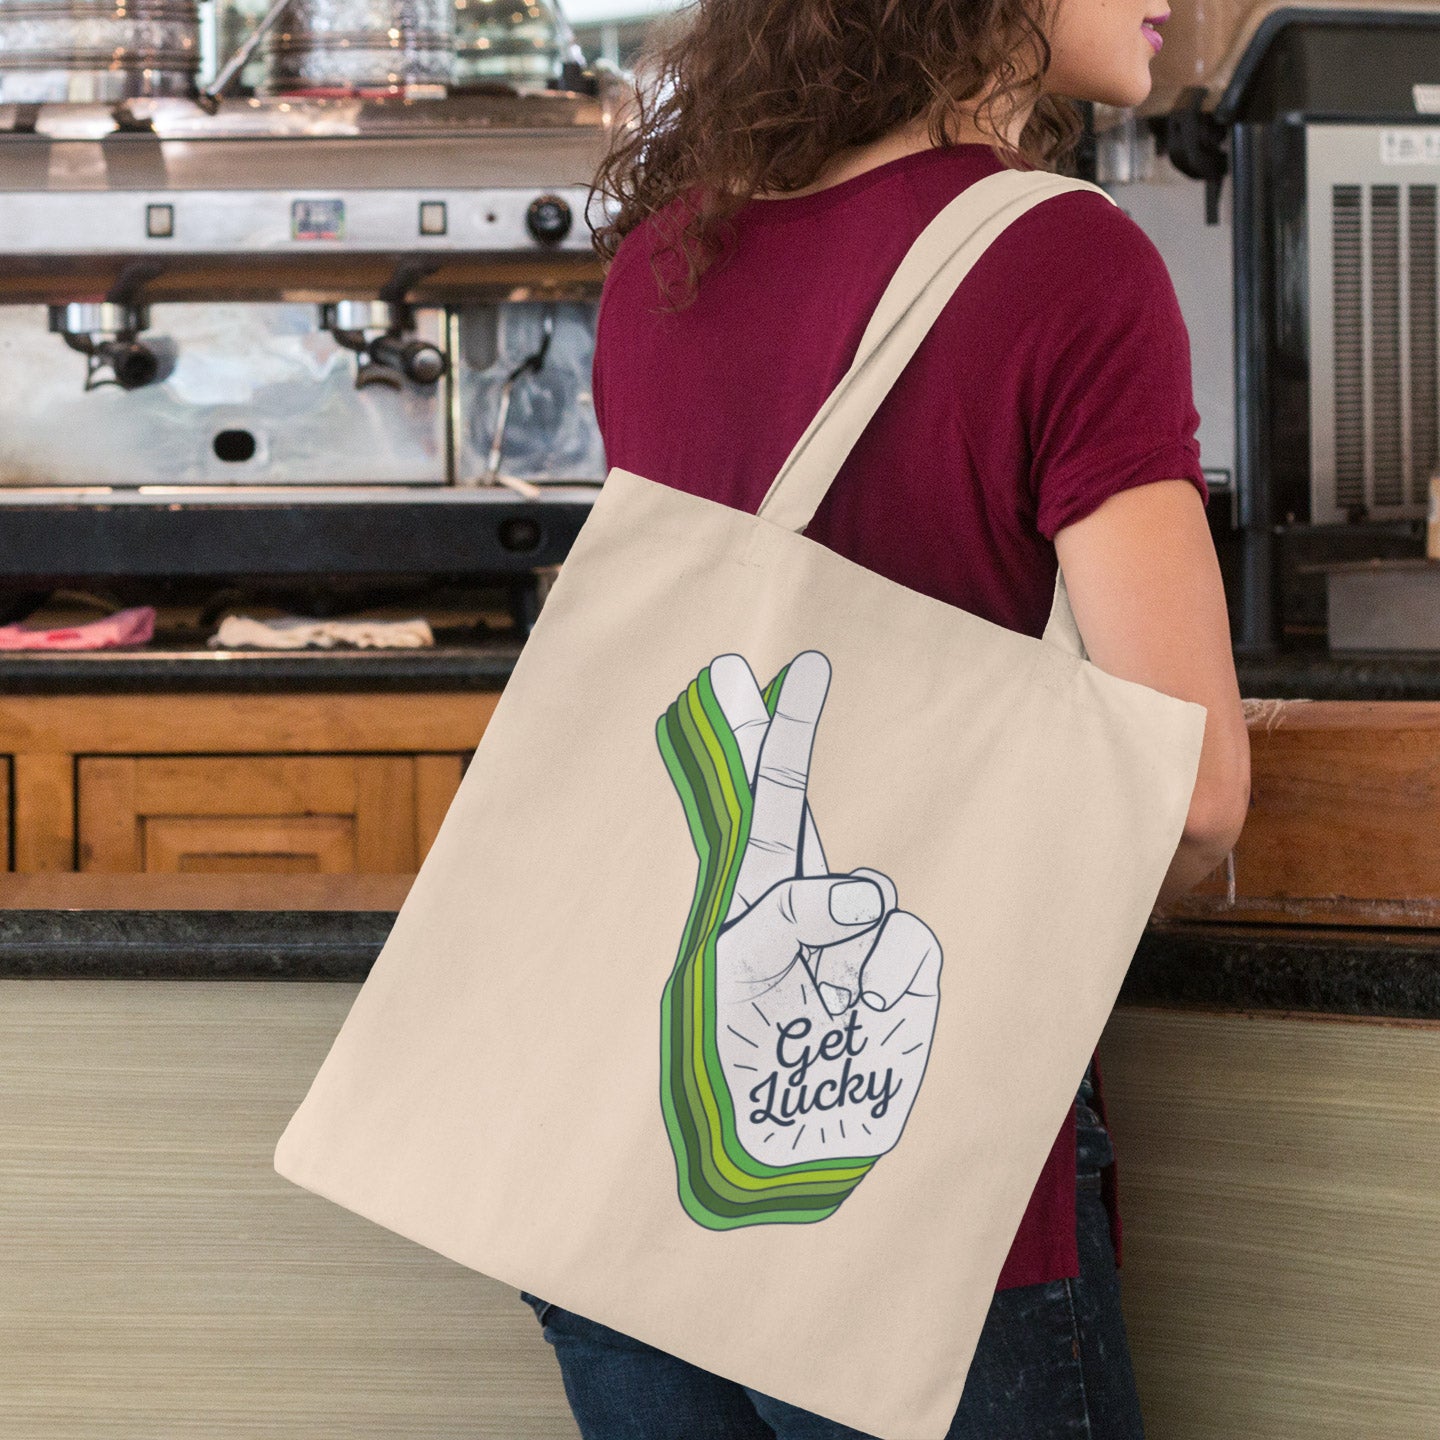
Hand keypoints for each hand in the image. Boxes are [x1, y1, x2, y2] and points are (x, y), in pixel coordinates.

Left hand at [704, 651, 942, 1166]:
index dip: (745, 743)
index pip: (747, 809)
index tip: (732, 675)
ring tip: (819, 1013)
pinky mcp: (902, 974)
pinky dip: (882, 988)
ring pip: (869, 902)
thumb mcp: (733, 993)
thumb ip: (784, 927)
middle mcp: (798, 906)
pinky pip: (905, 952)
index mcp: (747, 906)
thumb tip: (865, 896)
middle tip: (802, 668)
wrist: (787, 1155)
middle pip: (796, 812)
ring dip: (843, 960)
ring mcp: (852, 937)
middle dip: (791, 741)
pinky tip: (859, 1020)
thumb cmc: (740, 1070)